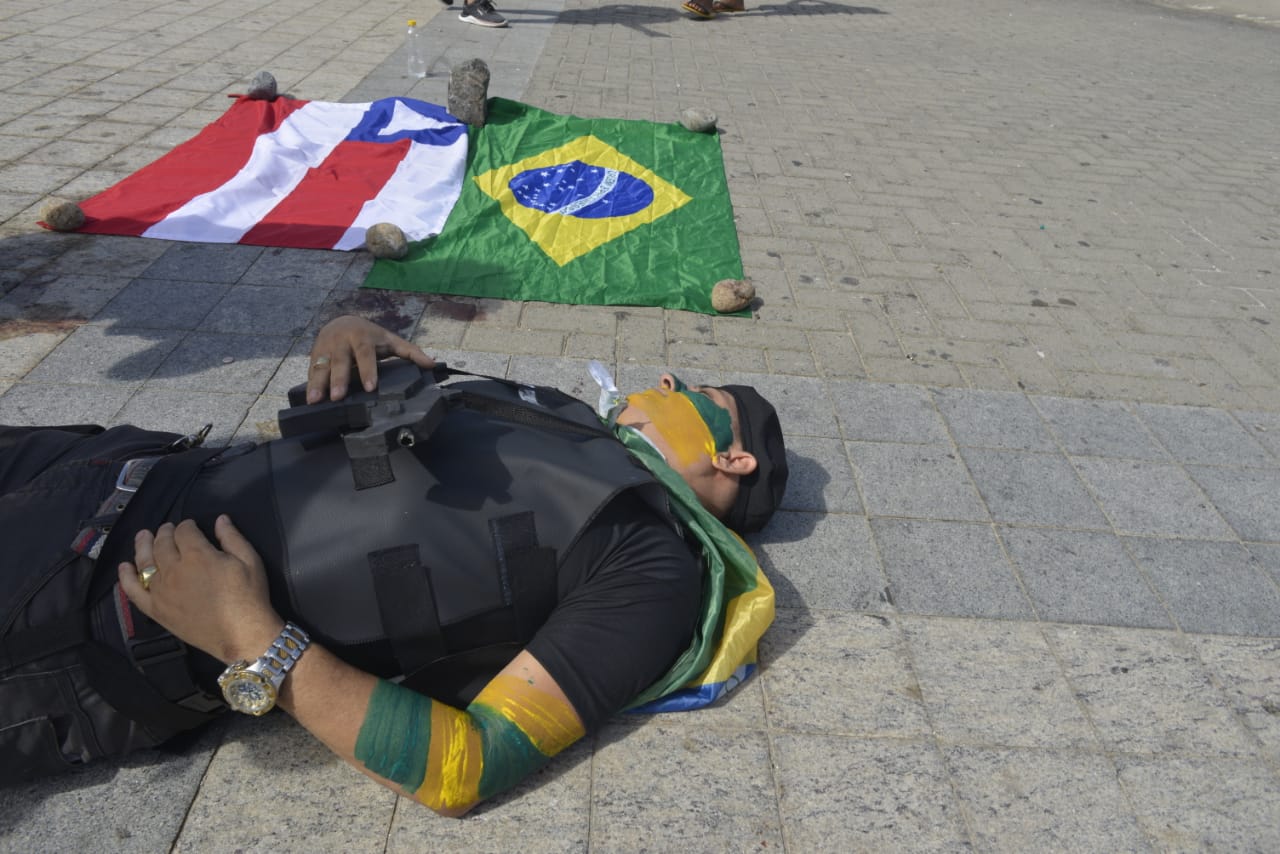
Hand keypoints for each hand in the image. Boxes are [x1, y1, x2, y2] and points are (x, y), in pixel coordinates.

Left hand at [118, 516, 283, 664]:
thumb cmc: (249, 596)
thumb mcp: (250, 561)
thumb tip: (220, 519)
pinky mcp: (156, 609)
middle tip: (168, 528)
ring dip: (142, 545)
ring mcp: (161, 590)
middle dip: (165, 532)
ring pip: (145, 562)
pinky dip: (126, 578)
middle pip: (162, 543)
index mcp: (198, 555)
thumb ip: (232, 537)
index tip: (191, 526)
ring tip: (143, 536)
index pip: (184, 531)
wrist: (241, 634)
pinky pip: (134, 591)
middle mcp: (174, 569)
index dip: (187, 525)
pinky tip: (125, 568)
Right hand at [307, 315, 435, 402]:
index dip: (367, 370)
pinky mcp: (314, 354)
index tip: (370, 387)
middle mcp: (343, 341)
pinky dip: (309, 384)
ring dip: (318, 383)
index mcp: (363, 338)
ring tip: (316, 400)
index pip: (365, 354)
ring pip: (321, 365)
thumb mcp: (391, 341)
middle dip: (339, 379)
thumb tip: (433, 364)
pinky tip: (308, 399)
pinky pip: (311, 370)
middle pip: (340, 361)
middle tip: (338, 397)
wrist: (342, 321)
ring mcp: (326, 347)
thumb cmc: (371, 336)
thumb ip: (411, 352)